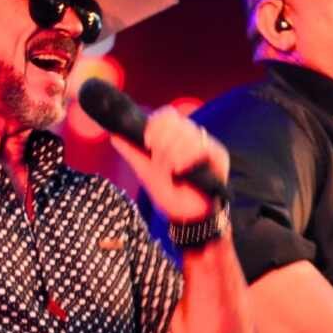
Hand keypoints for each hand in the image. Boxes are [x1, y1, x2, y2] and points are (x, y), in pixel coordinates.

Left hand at [110, 106, 228, 222]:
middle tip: (160, 162)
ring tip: (172, 171)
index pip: (168, 115)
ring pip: (187, 133)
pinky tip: (180, 169)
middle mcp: (192, 137)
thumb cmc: (171, 196)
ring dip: (174, 152)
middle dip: (163, 142)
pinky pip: (202, 146)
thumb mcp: (147, 175)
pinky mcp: (219, 156)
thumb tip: (114, 135)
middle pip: (177, 122)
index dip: (156, 123)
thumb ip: (133, 154)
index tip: (147, 141)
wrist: (189, 218)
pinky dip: (187, 156)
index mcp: (176, 138)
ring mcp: (206, 145)